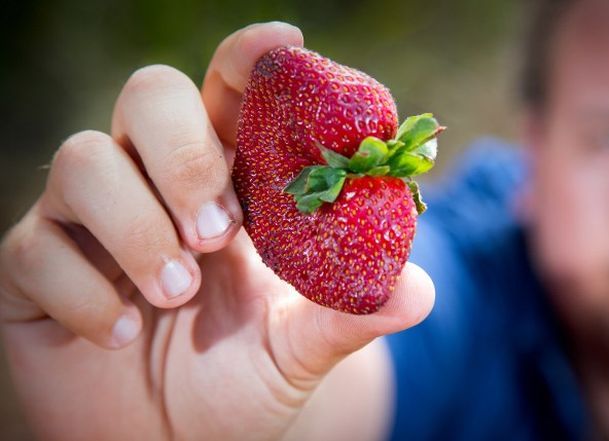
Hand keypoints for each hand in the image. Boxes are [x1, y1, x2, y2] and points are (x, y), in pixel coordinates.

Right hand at [0, 22, 433, 440]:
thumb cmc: (238, 384)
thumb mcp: (298, 351)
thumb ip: (350, 315)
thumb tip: (419, 291)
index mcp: (227, 182)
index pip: (230, 92)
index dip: (250, 60)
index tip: (283, 47)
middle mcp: (154, 184)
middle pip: (150, 95)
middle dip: (184, 154)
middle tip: (219, 232)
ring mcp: (90, 223)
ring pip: (82, 160)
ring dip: (138, 229)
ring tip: (178, 293)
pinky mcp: (35, 271)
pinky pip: (33, 248)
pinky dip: (83, 294)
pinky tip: (122, 336)